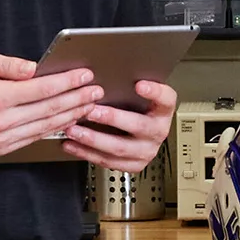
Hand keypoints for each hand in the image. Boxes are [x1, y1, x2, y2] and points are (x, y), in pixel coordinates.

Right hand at [0, 47, 102, 157]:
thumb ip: (9, 64)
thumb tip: (35, 68)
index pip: (42, 90)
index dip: (67, 82)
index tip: (84, 76)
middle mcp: (0, 122)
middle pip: (48, 110)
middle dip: (76, 99)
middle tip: (96, 90)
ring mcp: (0, 138)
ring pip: (45, 127)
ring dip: (70, 115)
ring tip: (88, 105)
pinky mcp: (0, 147)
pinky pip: (34, 137)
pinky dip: (53, 128)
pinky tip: (67, 119)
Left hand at [62, 80, 176, 173]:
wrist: (142, 136)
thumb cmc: (136, 110)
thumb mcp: (136, 96)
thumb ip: (127, 87)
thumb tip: (101, 75)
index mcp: (163, 111)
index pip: (166, 99)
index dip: (154, 92)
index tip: (139, 85)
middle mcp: (158, 131)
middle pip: (139, 125)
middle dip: (112, 118)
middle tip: (92, 111)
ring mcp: (147, 150)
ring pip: (119, 147)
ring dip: (93, 139)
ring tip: (75, 130)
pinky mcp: (134, 164)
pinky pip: (108, 161)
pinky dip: (87, 153)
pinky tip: (73, 144)